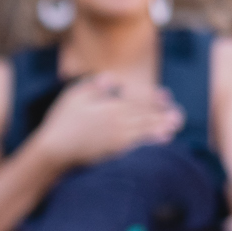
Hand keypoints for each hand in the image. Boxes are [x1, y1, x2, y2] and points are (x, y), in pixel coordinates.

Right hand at [30, 72, 182, 171]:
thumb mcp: (72, 98)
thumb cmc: (60, 123)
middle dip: (163, 113)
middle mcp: (117, 120)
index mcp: (110, 106)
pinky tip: (164, 140)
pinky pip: (139, 144)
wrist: (52, 151)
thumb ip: (93, 87)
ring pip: (145, 128)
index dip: (154, 99)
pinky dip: (153, 140)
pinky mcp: (114, 152)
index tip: (166, 96)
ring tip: (175, 126)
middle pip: (145, 115)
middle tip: (178, 115)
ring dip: (162, 126)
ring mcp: (117, 137)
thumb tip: (112, 78)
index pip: (137, 100)